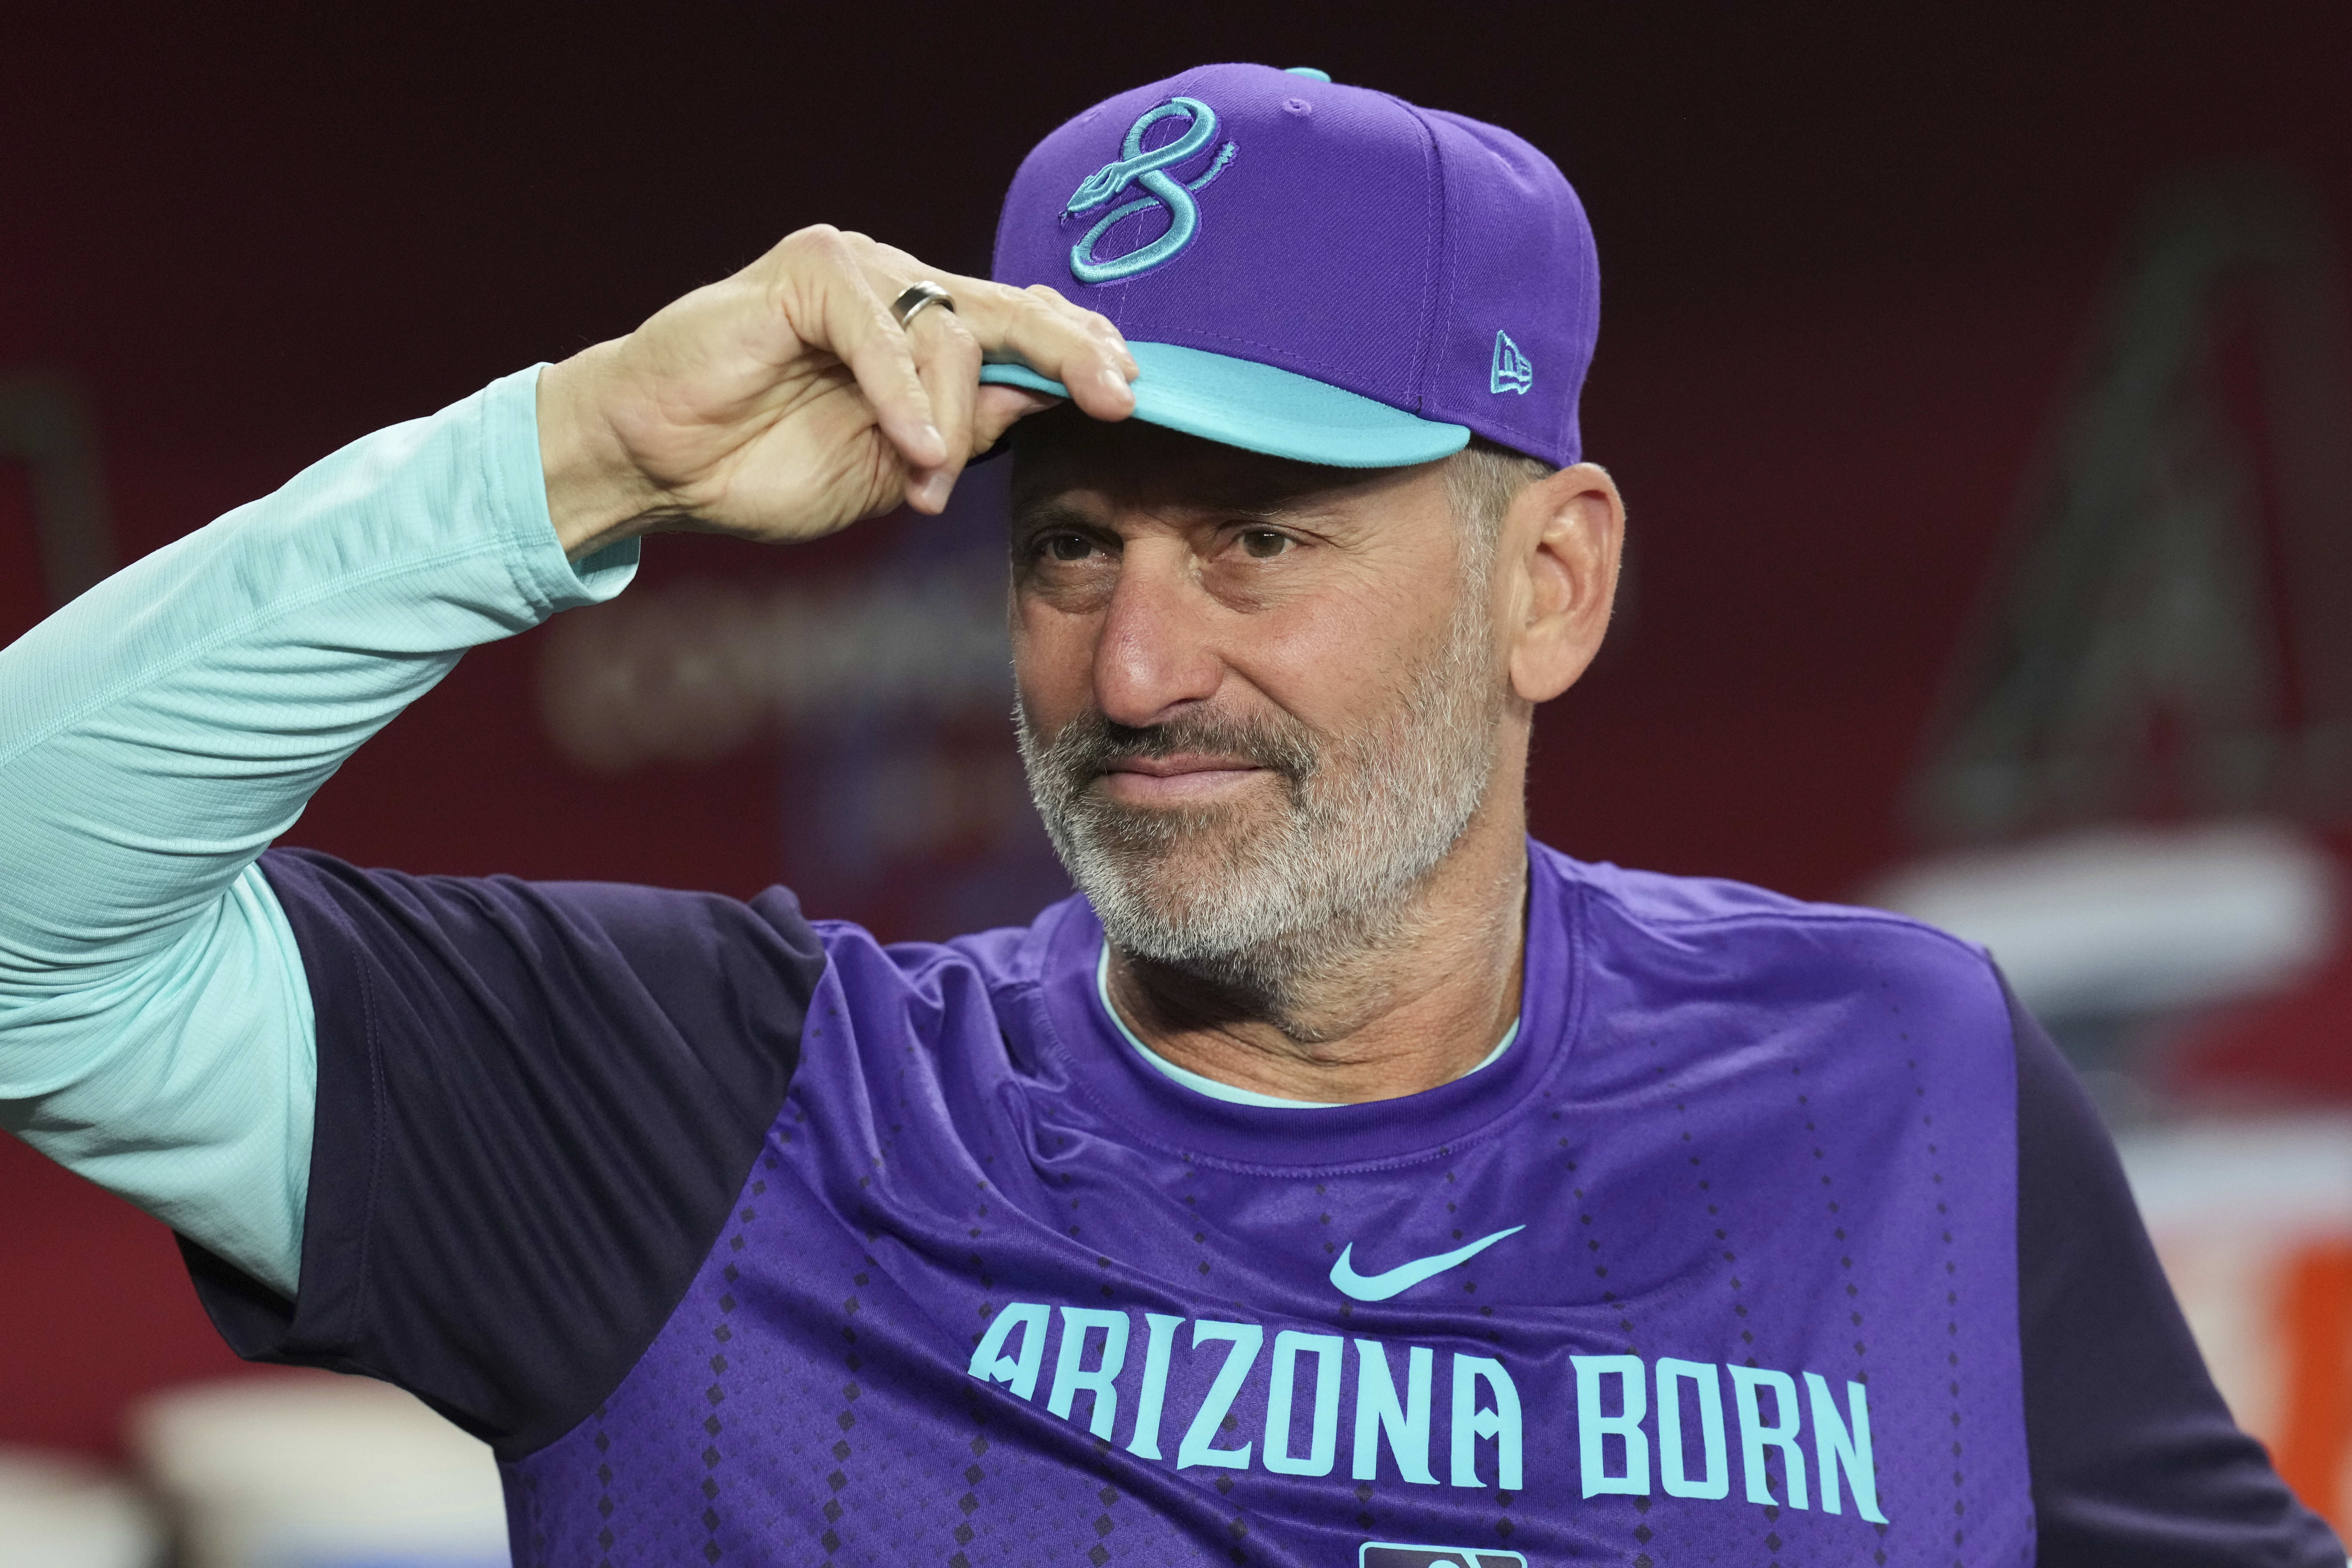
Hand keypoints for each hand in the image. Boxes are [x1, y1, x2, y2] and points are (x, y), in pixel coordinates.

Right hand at [536, 226, 1136, 556]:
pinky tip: (914, 446)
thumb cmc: (765, 467)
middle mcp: (899, 289)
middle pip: (1012, 310)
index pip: (1024, 327)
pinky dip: (905, 395)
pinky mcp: (811, 274)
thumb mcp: (896, 468)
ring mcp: (857, 273)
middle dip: (1075, 355)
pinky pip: (886, 332)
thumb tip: (1045, 404)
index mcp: (924, 333)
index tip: (1132, 394)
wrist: (663, 466)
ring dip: (950, 423)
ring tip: (922, 482)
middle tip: (1119, 398)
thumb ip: (968, 432)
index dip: (1081, 354)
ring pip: (953, 333)